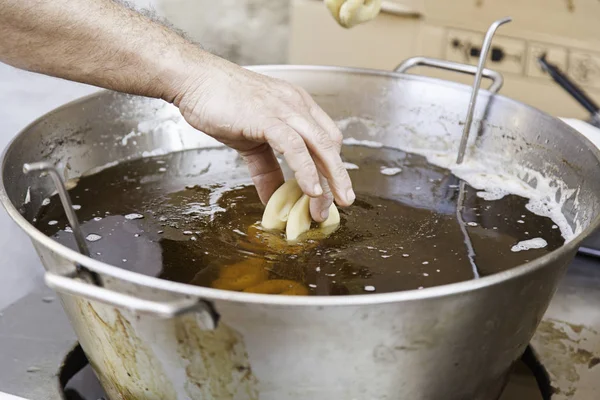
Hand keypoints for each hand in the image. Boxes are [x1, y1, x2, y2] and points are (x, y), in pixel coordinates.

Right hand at [174, 56, 355, 221]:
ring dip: (329, 177)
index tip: (333, 190)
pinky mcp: (267, 118)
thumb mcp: (250, 143)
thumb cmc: (221, 104)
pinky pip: (293, 146)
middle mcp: (296, 105)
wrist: (195, 81)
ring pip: (319, 145)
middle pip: (330, 143)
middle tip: (343, 201)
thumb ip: (266, 171)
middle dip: (339, 176)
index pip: (326, 138)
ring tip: (328, 204)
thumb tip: (273, 199)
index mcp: (296, 107)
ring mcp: (284, 109)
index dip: (333, 165)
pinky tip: (310, 190)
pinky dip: (305, 170)